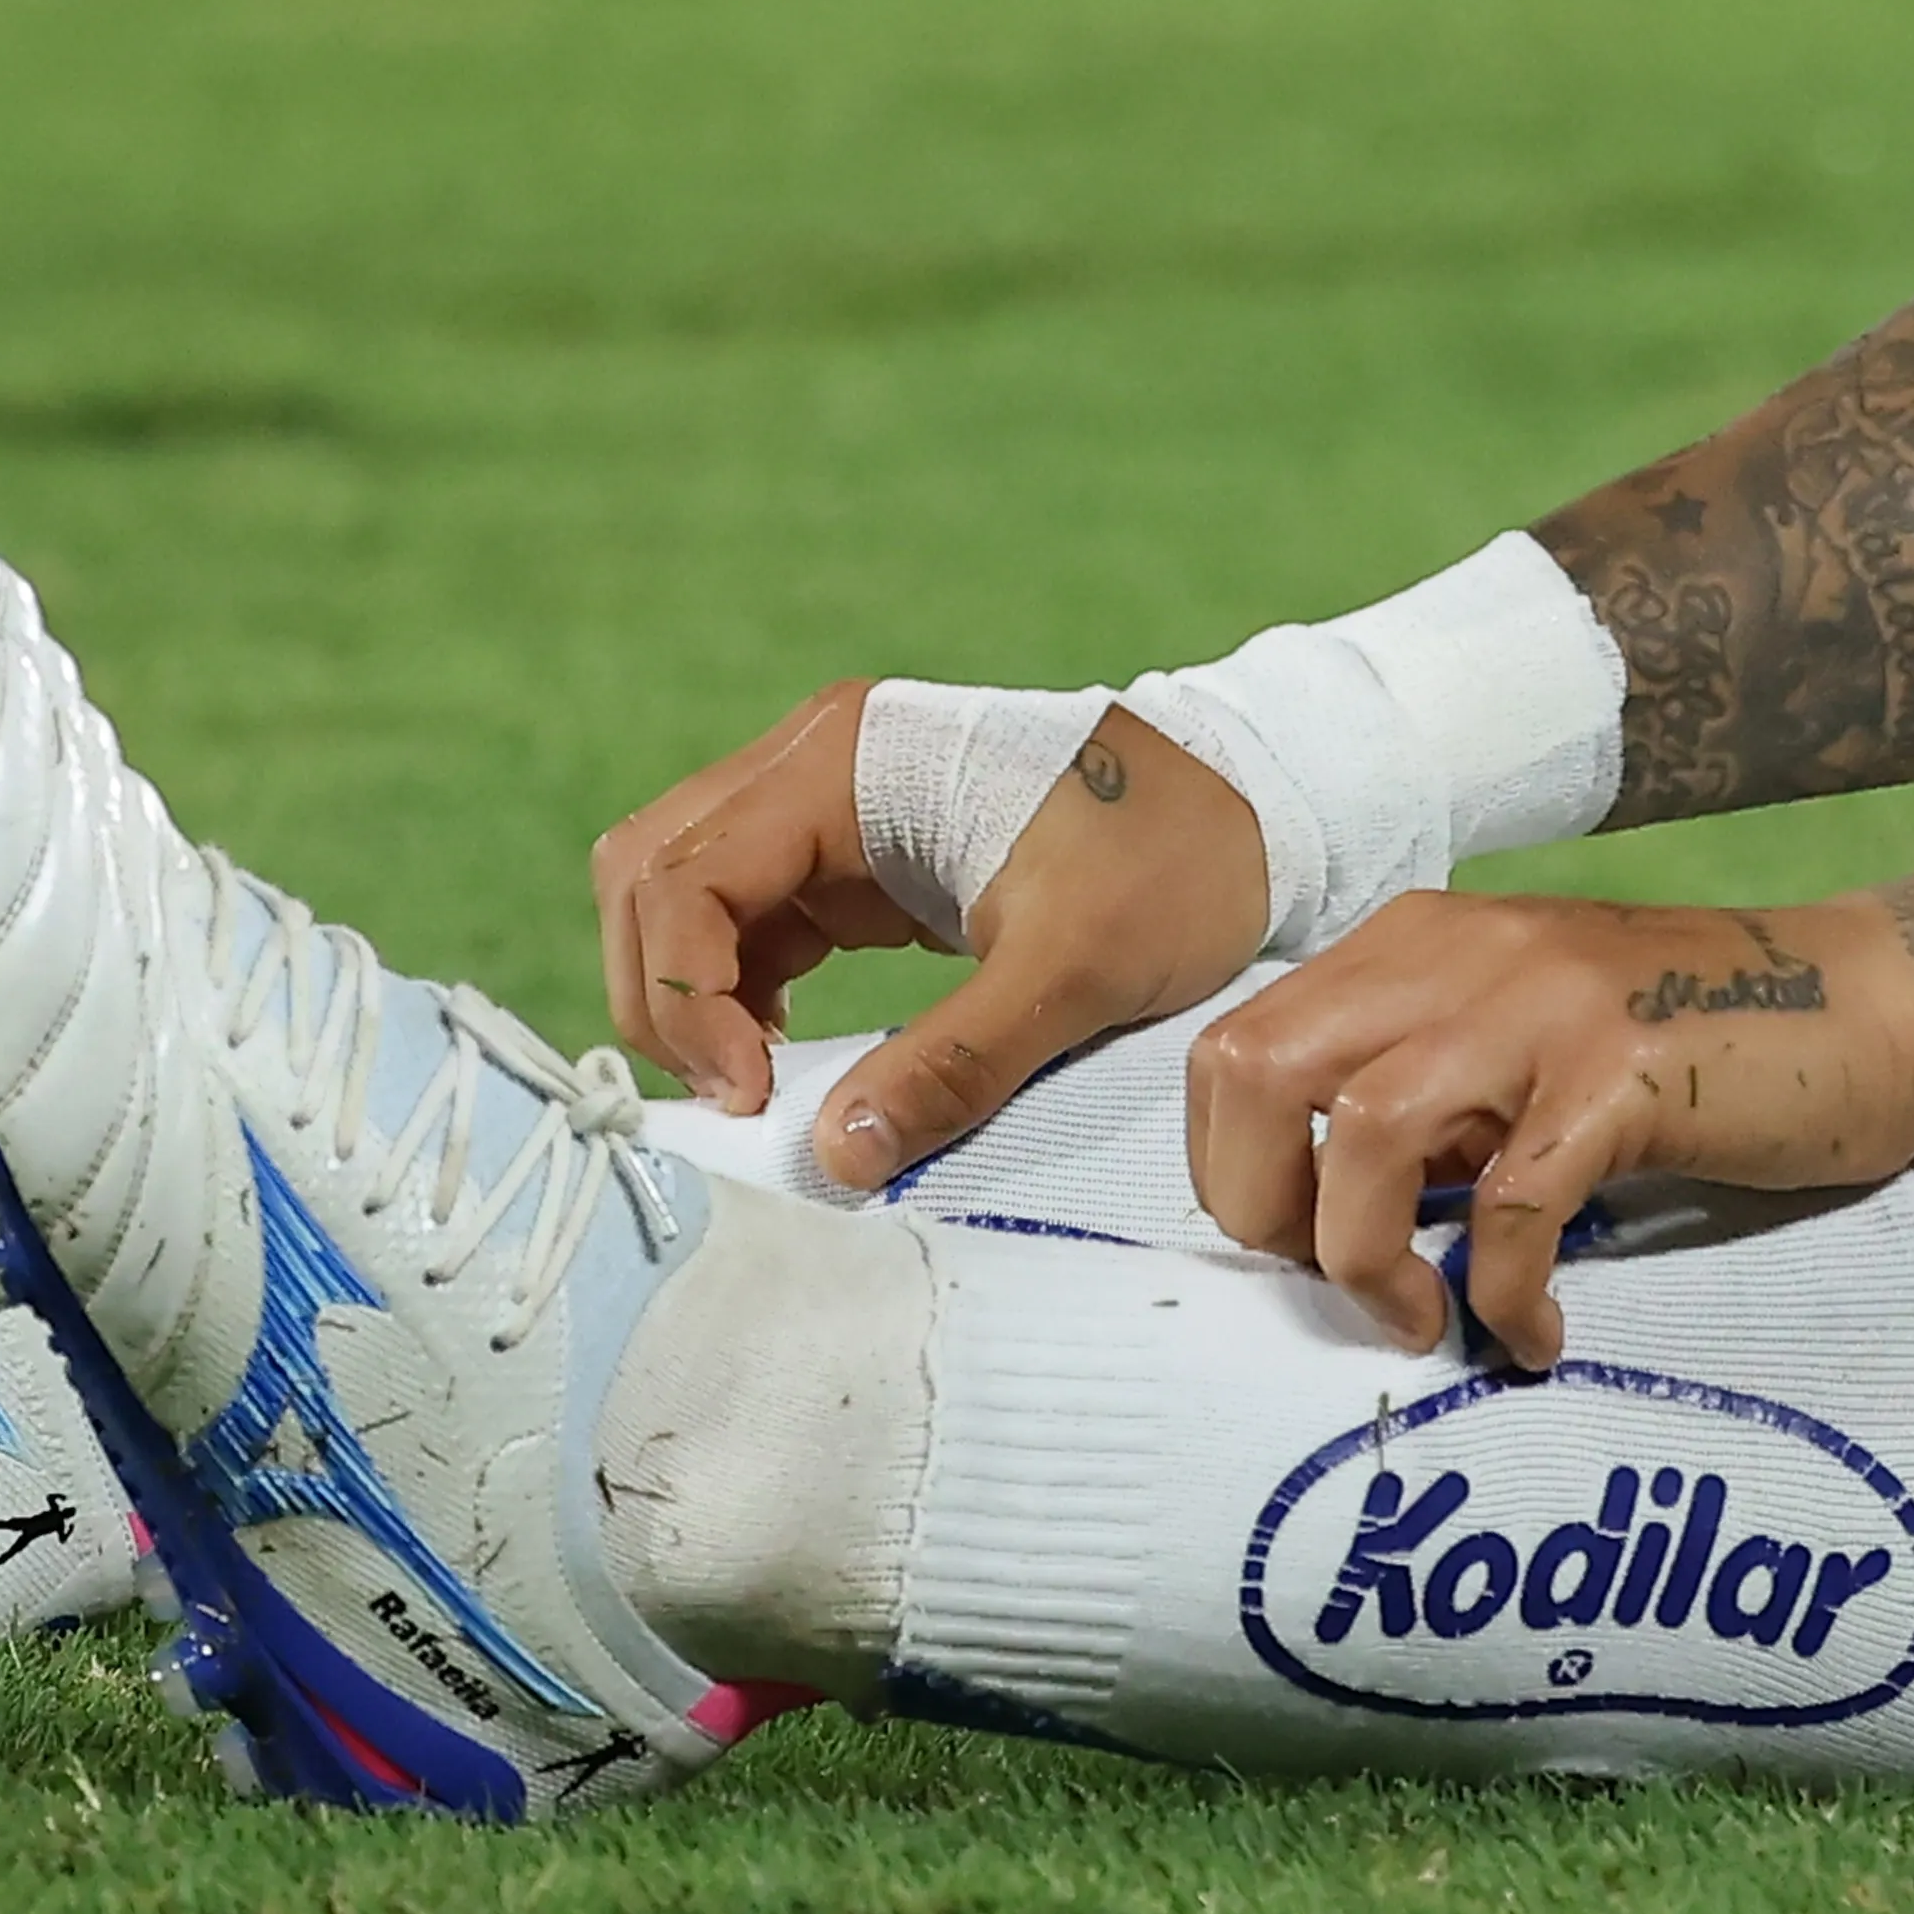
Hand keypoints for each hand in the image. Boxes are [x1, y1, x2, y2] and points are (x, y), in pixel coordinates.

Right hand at [583, 684, 1273, 1196]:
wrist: (1262, 808)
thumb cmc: (1181, 862)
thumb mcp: (1077, 968)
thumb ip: (954, 1062)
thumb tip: (836, 1155)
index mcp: (847, 758)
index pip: (684, 875)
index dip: (687, 994)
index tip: (748, 1093)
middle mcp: (816, 763)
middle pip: (651, 872)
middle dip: (668, 991)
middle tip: (742, 1098)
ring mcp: (830, 804)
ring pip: (686, 896)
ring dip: (699, 994)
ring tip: (768, 1087)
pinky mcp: (857, 855)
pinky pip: (749, 919)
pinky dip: (743, 990)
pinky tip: (794, 1057)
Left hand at [1186, 889, 1913, 1366]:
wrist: (1879, 1005)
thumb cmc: (1704, 1044)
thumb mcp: (1529, 1047)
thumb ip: (1432, 1098)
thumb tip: (1327, 1214)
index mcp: (1419, 944)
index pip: (1232, 1048)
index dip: (1232, 1171)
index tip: (1303, 1245)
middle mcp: (1459, 953)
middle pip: (1254, 1072)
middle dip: (1261, 1207)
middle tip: (1339, 1279)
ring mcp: (1543, 1005)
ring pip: (1362, 1129)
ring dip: (1363, 1254)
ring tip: (1423, 1314)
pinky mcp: (1625, 1074)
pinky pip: (1515, 1207)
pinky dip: (1506, 1295)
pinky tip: (1537, 1335)